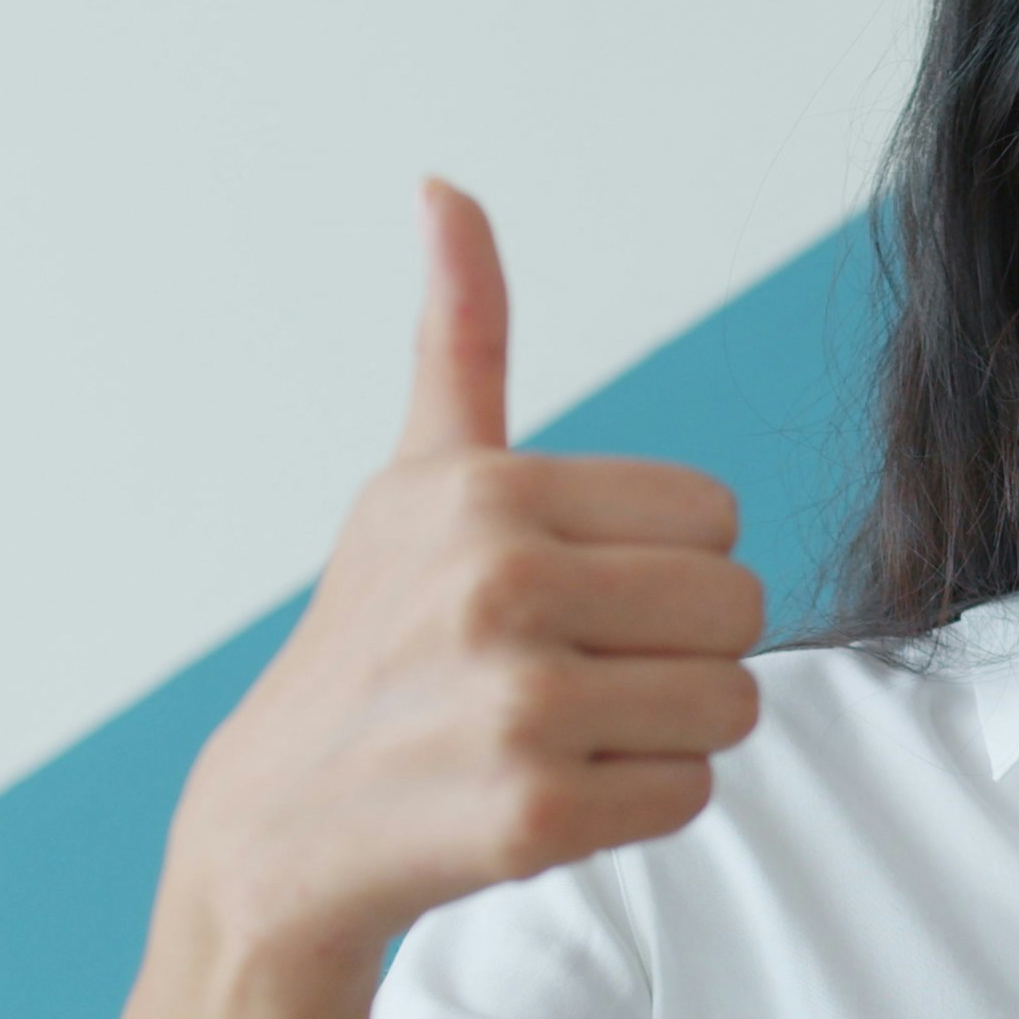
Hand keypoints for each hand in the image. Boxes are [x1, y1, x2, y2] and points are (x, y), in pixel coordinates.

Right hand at [160, 180, 764, 1010]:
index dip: (663, 565)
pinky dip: (638, 806)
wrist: (278, 833)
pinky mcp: (533, 815)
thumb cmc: (374, 644)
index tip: (575, 597)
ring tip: (567, 735)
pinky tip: (549, 798)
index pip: (716, 514)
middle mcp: (499, 584)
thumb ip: (461, 339)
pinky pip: (690, 794)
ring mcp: (516, 704)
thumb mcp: (412, 481)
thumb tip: (444, 185)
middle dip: (679, 651)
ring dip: (667, 733)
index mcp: (487, 491)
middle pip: (740, 608)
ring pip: (731, 704)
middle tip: (580, 676)